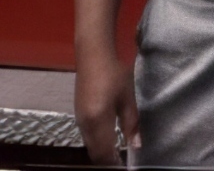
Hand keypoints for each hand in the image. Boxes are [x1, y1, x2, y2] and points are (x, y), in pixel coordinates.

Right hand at [74, 48, 138, 164]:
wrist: (93, 53)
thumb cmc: (114, 73)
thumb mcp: (127, 97)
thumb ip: (131, 123)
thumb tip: (136, 146)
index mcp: (98, 121)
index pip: (105, 153)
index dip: (114, 163)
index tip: (125, 165)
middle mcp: (85, 124)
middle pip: (94, 153)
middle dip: (107, 161)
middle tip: (121, 161)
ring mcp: (79, 118)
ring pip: (89, 145)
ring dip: (101, 152)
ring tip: (117, 153)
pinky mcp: (78, 112)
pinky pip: (86, 136)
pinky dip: (96, 143)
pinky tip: (108, 138)